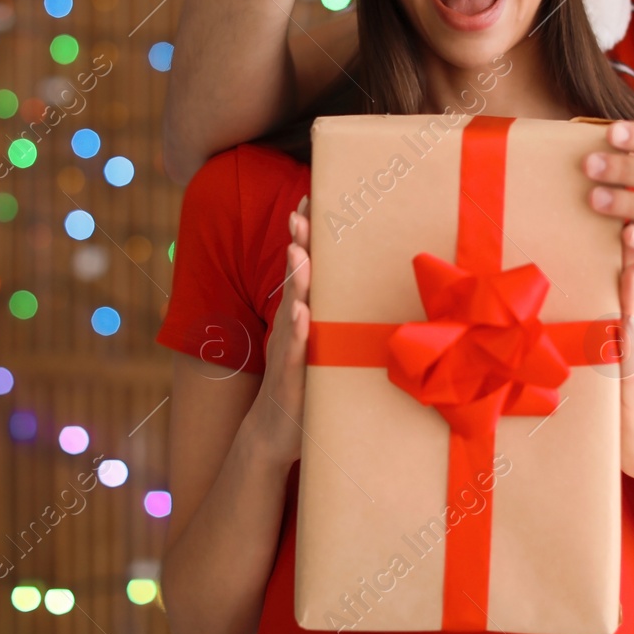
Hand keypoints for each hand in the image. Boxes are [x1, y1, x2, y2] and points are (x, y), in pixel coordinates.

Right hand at [249, 196, 312, 464]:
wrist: (274, 433)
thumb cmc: (303, 384)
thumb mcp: (323, 344)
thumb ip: (331, 315)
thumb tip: (359, 286)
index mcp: (304, 315)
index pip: (306, 269)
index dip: (307, 236)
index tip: (311, 200)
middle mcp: (293, 326)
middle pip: (296, 279)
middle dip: (298, 244)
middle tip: (301, 211)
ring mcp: (289, 350)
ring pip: (292, 308)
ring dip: (296, 280)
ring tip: (298, 252)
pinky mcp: (290, 377)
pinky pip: (294, 351)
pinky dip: (297, 332)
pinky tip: (301, 314)